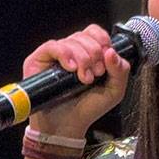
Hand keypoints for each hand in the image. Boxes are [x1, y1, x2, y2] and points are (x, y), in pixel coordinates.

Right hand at [22, 23, 131, 137]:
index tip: (105, 61)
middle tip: (95, 75)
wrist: (67, 126)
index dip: (103, 41)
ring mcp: (54, 55)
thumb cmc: (88, 109)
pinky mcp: (38, 60)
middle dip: (94, 55)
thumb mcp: (114, 92)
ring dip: (82, 58)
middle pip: (85, 36)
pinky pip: (52, 46)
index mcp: (88, 53)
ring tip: (84, 79)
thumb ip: (120, 71)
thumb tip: (112, 52)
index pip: (94, 32)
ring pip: (71, 41)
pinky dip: (65, 54)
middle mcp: (71, 51)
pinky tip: (71, 68)